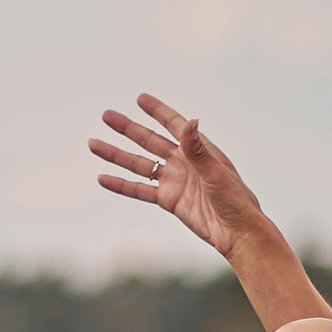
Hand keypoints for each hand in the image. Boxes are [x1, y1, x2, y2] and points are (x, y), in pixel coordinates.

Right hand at [91, 93, 264, 263]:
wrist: (237, 233)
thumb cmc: (235, 200)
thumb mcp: (215, 173)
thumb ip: (197, 149)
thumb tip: (190, 120)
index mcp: (198, 150)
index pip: (174, 125)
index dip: (157, 111)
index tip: (140, 98)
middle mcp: (183, 162)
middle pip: (149, 141)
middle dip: (127, 128)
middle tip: (106, 115)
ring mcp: (173, 181)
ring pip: (139, 164)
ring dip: (117, 154)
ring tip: (93, 144)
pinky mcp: (168, 200)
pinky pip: (140, 190)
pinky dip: (121, 184)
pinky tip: (103, 177)